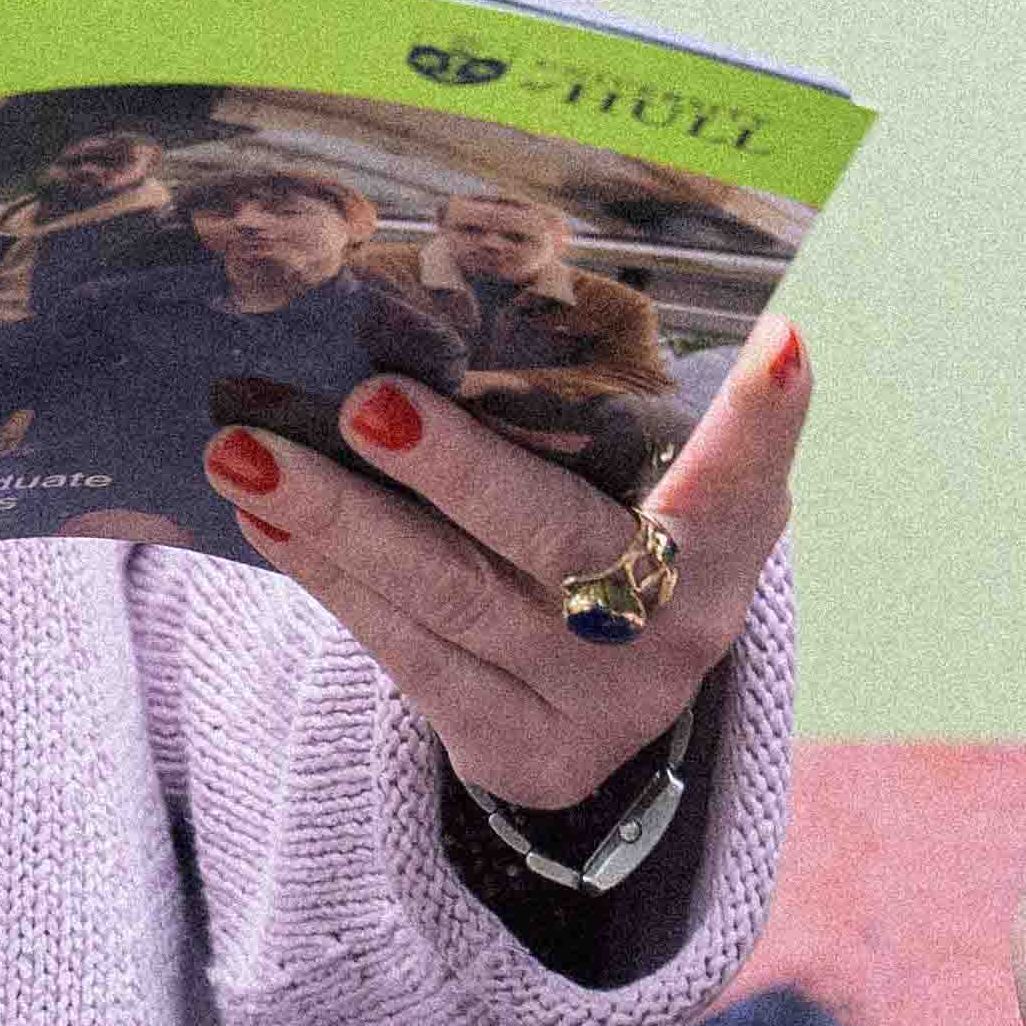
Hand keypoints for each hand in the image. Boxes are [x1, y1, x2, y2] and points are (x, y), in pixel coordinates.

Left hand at [205, 312, 806, 816]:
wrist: (613, 705)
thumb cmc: (628, 541)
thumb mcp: (668, 486)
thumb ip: (644, 411)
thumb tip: (564, 276)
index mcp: (729, 547)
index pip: (750, 473)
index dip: (763, 416)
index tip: (777, 340)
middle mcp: (674, 635)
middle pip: (557, 543)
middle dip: (458, 472)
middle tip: (368, 401)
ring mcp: (592, 705)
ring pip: (451, 600)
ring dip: (340, 521)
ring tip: (247, 451)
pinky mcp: (513, 749)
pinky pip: (404, 655)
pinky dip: (329, 578)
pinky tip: (267, 517)